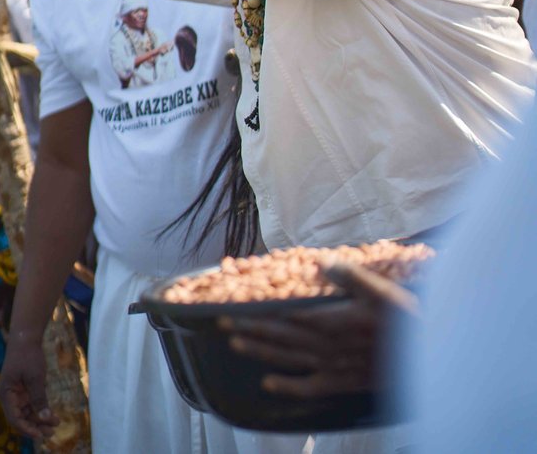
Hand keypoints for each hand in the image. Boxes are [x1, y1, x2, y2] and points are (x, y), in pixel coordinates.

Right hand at [0, 334, 59, 439]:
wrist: (26, 338)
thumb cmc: (28, 356)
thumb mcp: (35, 377)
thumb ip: (39, 398)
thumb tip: (45, 418)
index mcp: (6, 394)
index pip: (14, 418)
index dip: (26, 429)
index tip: (40, 435)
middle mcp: (9, 397)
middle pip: (21, 418)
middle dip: (35, 427)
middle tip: (51, 433)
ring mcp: (16, 395)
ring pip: (27, 414)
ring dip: (40, 421)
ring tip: (55, 425)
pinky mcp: (24, 391)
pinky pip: (32, 406)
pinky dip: (41, 411)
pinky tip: (53, 417)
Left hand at [221, 261, 417, 399]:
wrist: (428, 361)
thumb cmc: (407, 322)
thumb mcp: (383, 289)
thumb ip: (350, 276)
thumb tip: (322, 262)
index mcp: (332, 321)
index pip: (285, 314)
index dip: (258, 309)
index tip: (235, 303)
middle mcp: (326, 345)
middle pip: (279, 336)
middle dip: (249, 328)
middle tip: (221, 322)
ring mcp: (332, 367)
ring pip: (287, 359)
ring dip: (259, 352)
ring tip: (234, 344)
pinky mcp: (342, 383)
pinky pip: (308, 387)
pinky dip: (286, 386)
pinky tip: (268, 384)